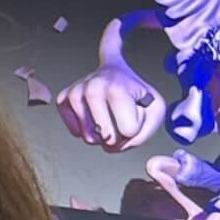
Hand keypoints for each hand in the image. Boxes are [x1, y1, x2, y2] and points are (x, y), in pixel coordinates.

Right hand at [57, 21, 165, 151]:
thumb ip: (141, 135)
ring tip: (109, 116)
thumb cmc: (138, 94)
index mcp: (116, 89)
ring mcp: (75, 93)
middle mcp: (91, 88)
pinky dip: (86, 131)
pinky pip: (75, 132)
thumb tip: (109, 146)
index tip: (136, 111)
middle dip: (118, 136)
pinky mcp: (63, 99)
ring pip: (89, 138)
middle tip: (123, 117)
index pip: (128, 132)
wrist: (117, 73)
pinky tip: (94, 117)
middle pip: (106, 138)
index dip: (136, 127)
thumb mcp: (156, 110)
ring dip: (102, 135)